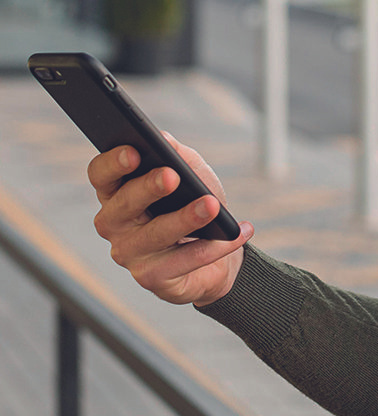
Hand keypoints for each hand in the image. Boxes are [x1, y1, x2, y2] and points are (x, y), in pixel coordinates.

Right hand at [89, 134, 252, 306]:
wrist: (218, 246)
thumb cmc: (196, 201)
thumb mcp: (192, 172)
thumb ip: (177, 154)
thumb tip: (163, 138)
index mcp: (117, 192)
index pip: (101, 175)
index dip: (113, 163)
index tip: (134, 151)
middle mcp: (114, 224)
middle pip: (124, 204)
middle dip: (148, 188)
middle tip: (172, 176)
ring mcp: (129, 253)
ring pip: (155, 235)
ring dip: (186, 219)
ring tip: (212, 205)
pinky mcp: (151, 278)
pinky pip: (183, 261)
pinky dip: (214, 247)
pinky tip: (237, 232)